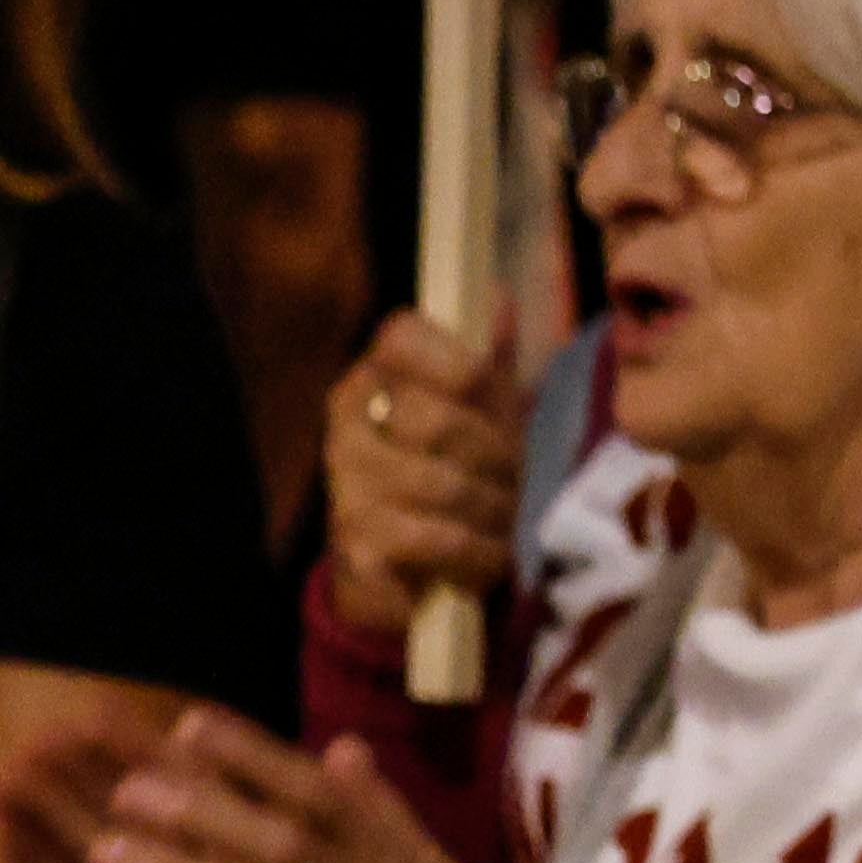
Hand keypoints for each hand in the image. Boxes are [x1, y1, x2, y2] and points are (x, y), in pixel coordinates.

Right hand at [315, 308, 533, 640]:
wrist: (398, 567)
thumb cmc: (450, 473)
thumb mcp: (479, 414)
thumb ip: (490, 359)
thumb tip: (499, 295)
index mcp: (374, 376)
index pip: (404, 336)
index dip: (464, 366)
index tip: (494, 400)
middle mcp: (347, 421)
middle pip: (439, 419)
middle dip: (498, 456)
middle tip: (515, 478)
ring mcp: (345, 481)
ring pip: (444, 485)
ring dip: (495, 510)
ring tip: (505, 520)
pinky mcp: (355, 541)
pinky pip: (437, 538)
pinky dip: (479, 552)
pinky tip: (488, 556)